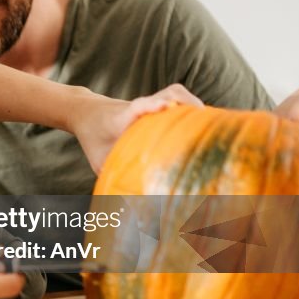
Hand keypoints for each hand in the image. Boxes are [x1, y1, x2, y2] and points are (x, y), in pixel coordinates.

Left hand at [71, 84, 202, 172]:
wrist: (86, 112)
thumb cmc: (94, 139)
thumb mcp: (98, 159)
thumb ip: (113, 176)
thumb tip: (129, 204)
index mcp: (121, 119)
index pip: (136, 107)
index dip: (151, 106)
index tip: (166, 106)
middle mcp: (139, 107)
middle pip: (166, 96)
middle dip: (186, 106)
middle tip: (206, 124)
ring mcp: (150, 103)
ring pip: (175, 94)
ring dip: (194, 107)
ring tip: (212, 125)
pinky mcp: (157, 103)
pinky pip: (179, 99)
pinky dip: (193, 108)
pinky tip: (205, 124)